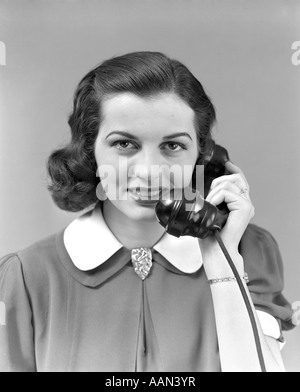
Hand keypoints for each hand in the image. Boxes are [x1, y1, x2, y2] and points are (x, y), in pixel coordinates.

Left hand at [199, 161, 254, 275]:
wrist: (215, 250)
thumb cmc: (210, 235)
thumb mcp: (209, 212)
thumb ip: (212, 199)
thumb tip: (201, 189)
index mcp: (239, 204)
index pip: (239, 180)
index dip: (233, 170)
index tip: (227, 163)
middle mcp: (246, 203)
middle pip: (236, 178)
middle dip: (219, 181)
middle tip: (210, 197)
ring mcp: (247, 205)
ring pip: (229, 183)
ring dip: (214, 192)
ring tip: (210, 205)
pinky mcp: (245, 207)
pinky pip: (227, 192)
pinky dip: (215, 197)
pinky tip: (212, 207)